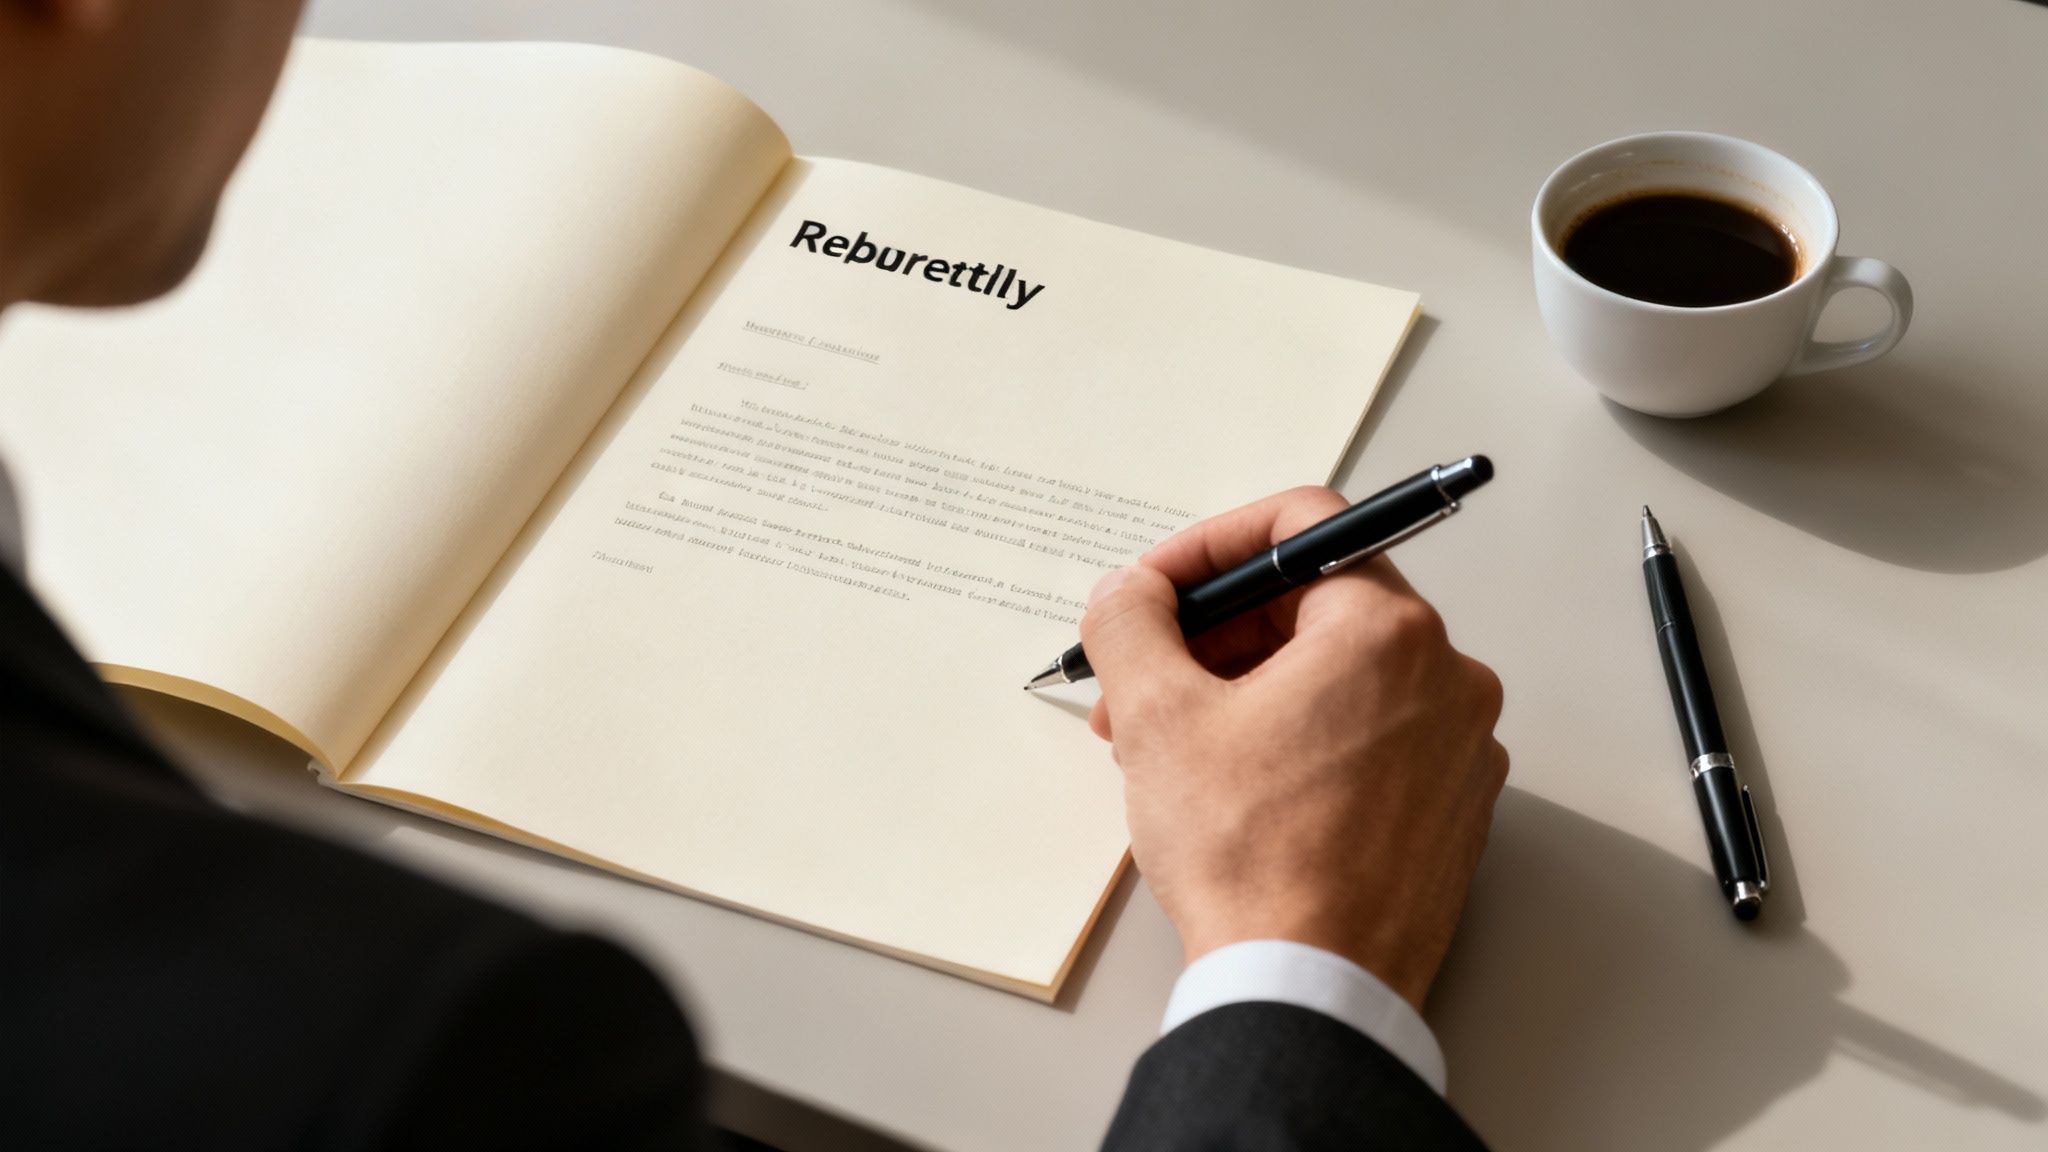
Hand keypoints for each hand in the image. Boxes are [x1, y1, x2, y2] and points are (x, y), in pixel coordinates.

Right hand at [1080, 486, 1507, 1009]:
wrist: (1311, 989)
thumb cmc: (1251, 857)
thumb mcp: (1157, 716)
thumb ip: (1133, 622)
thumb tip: (1130, 591)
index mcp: (1388, 632)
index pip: (1301, 527)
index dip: (1208, 548)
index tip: (1156, 590)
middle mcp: (1446, 678)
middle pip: (1315, 606)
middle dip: (1212, 634)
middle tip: (1140, 677)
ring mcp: (1458, 750)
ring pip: (1336, 678)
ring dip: (1243, 690)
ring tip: (1164, 746)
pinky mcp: (1449, 812)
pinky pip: (1366, 739)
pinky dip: (1295, 739)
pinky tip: (1229, 787)